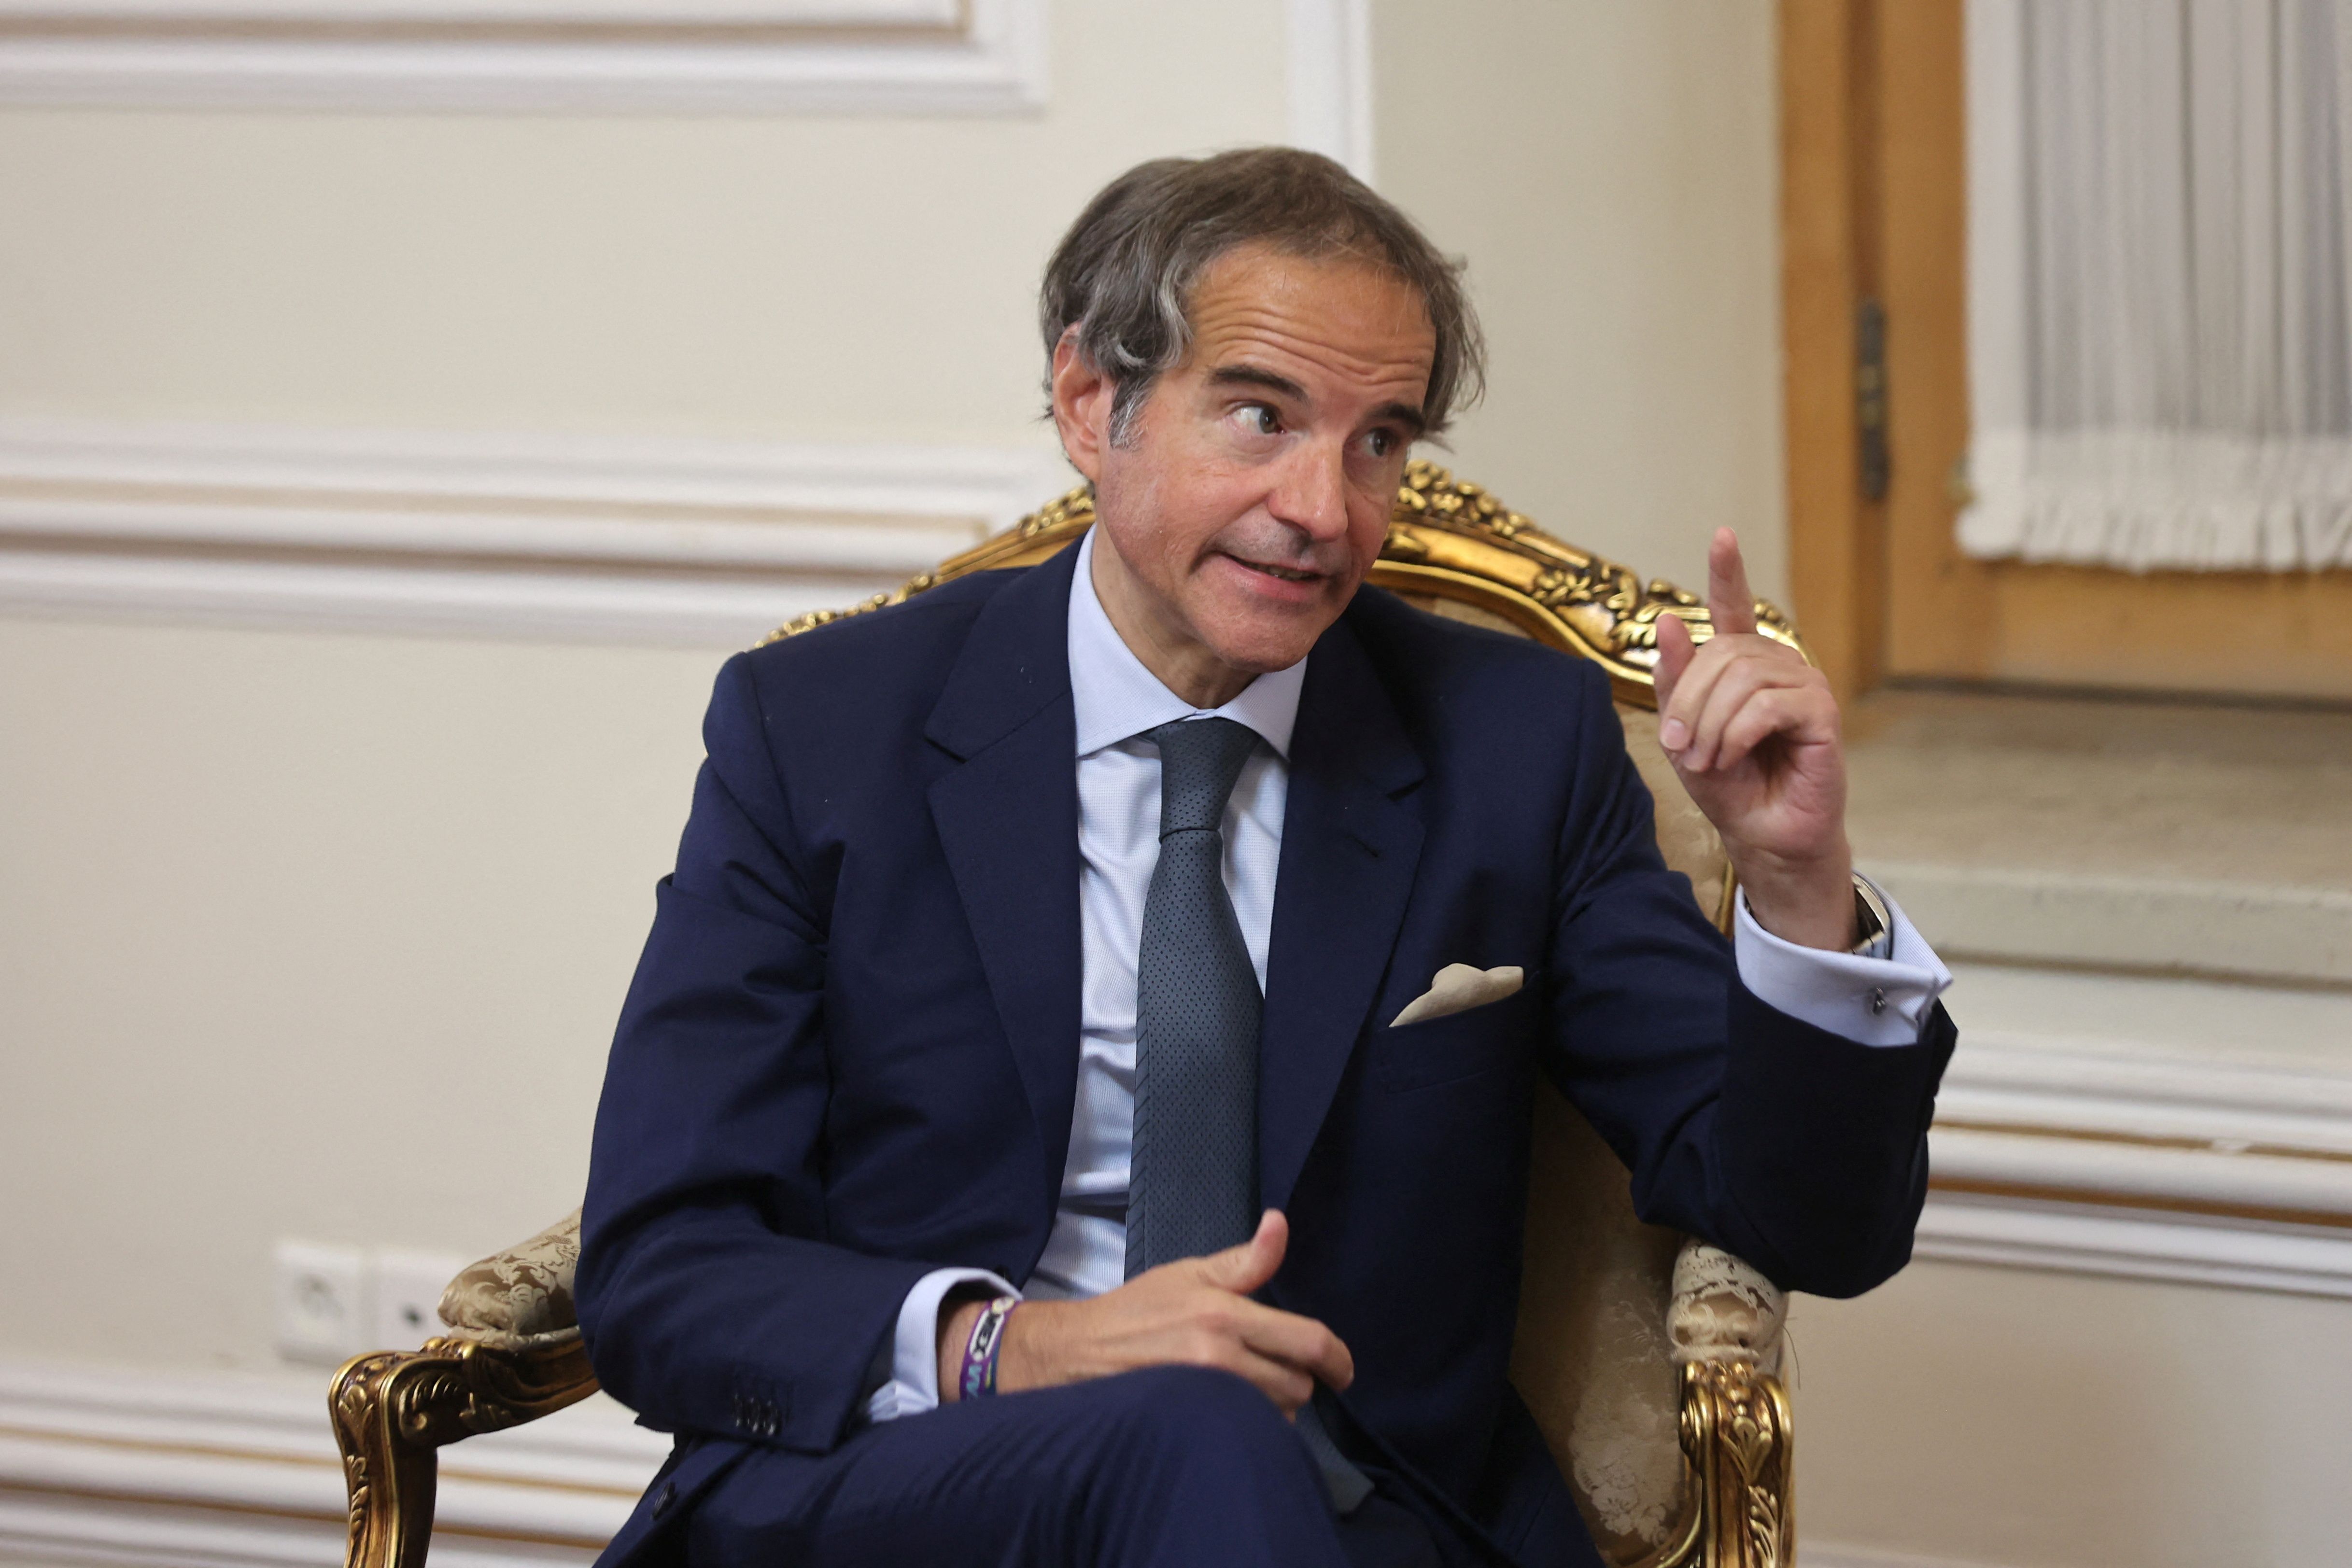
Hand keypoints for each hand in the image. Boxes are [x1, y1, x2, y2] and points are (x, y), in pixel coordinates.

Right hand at [936, 1210, 1351, 1417]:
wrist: (1079, 1353)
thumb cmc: (1137, 1310)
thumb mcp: (1191, 1273)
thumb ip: (1246, 1259)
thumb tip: (1279, 1223)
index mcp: (1226, 1314)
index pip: (1309, 1342)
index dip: (1340, 1360)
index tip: (1345, 1371)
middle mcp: (1221, 1358)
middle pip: (1299, 1386)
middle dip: (1297, 1379)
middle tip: (1273, 1367)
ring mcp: (1206, 1397)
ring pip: (1277, 1414)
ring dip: (1274, 1405)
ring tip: (1247, 1387)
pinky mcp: (1193, 1423)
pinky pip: (1247, 1433)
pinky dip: (1250, 1425)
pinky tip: (1232, 1410)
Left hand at [1653, 528, 1855, 950]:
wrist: (1760, 836)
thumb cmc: (1728, 787)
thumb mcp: (1684, 733)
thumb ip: (1677, 680)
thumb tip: (1670, 620)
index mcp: (1745, 668)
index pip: (1737, 608)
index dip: (1729, 571)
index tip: (1722, 535)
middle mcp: (1778, 667)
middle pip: (1722, 653)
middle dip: (1690, 701)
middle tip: (1681, 747)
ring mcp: (1804, 685)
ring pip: (1741, 677)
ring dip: (1709, 723)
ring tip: (1706, 759)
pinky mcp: (1821, 712)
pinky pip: (1766, 705)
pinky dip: (1736, 734)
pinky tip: (1732, 756)